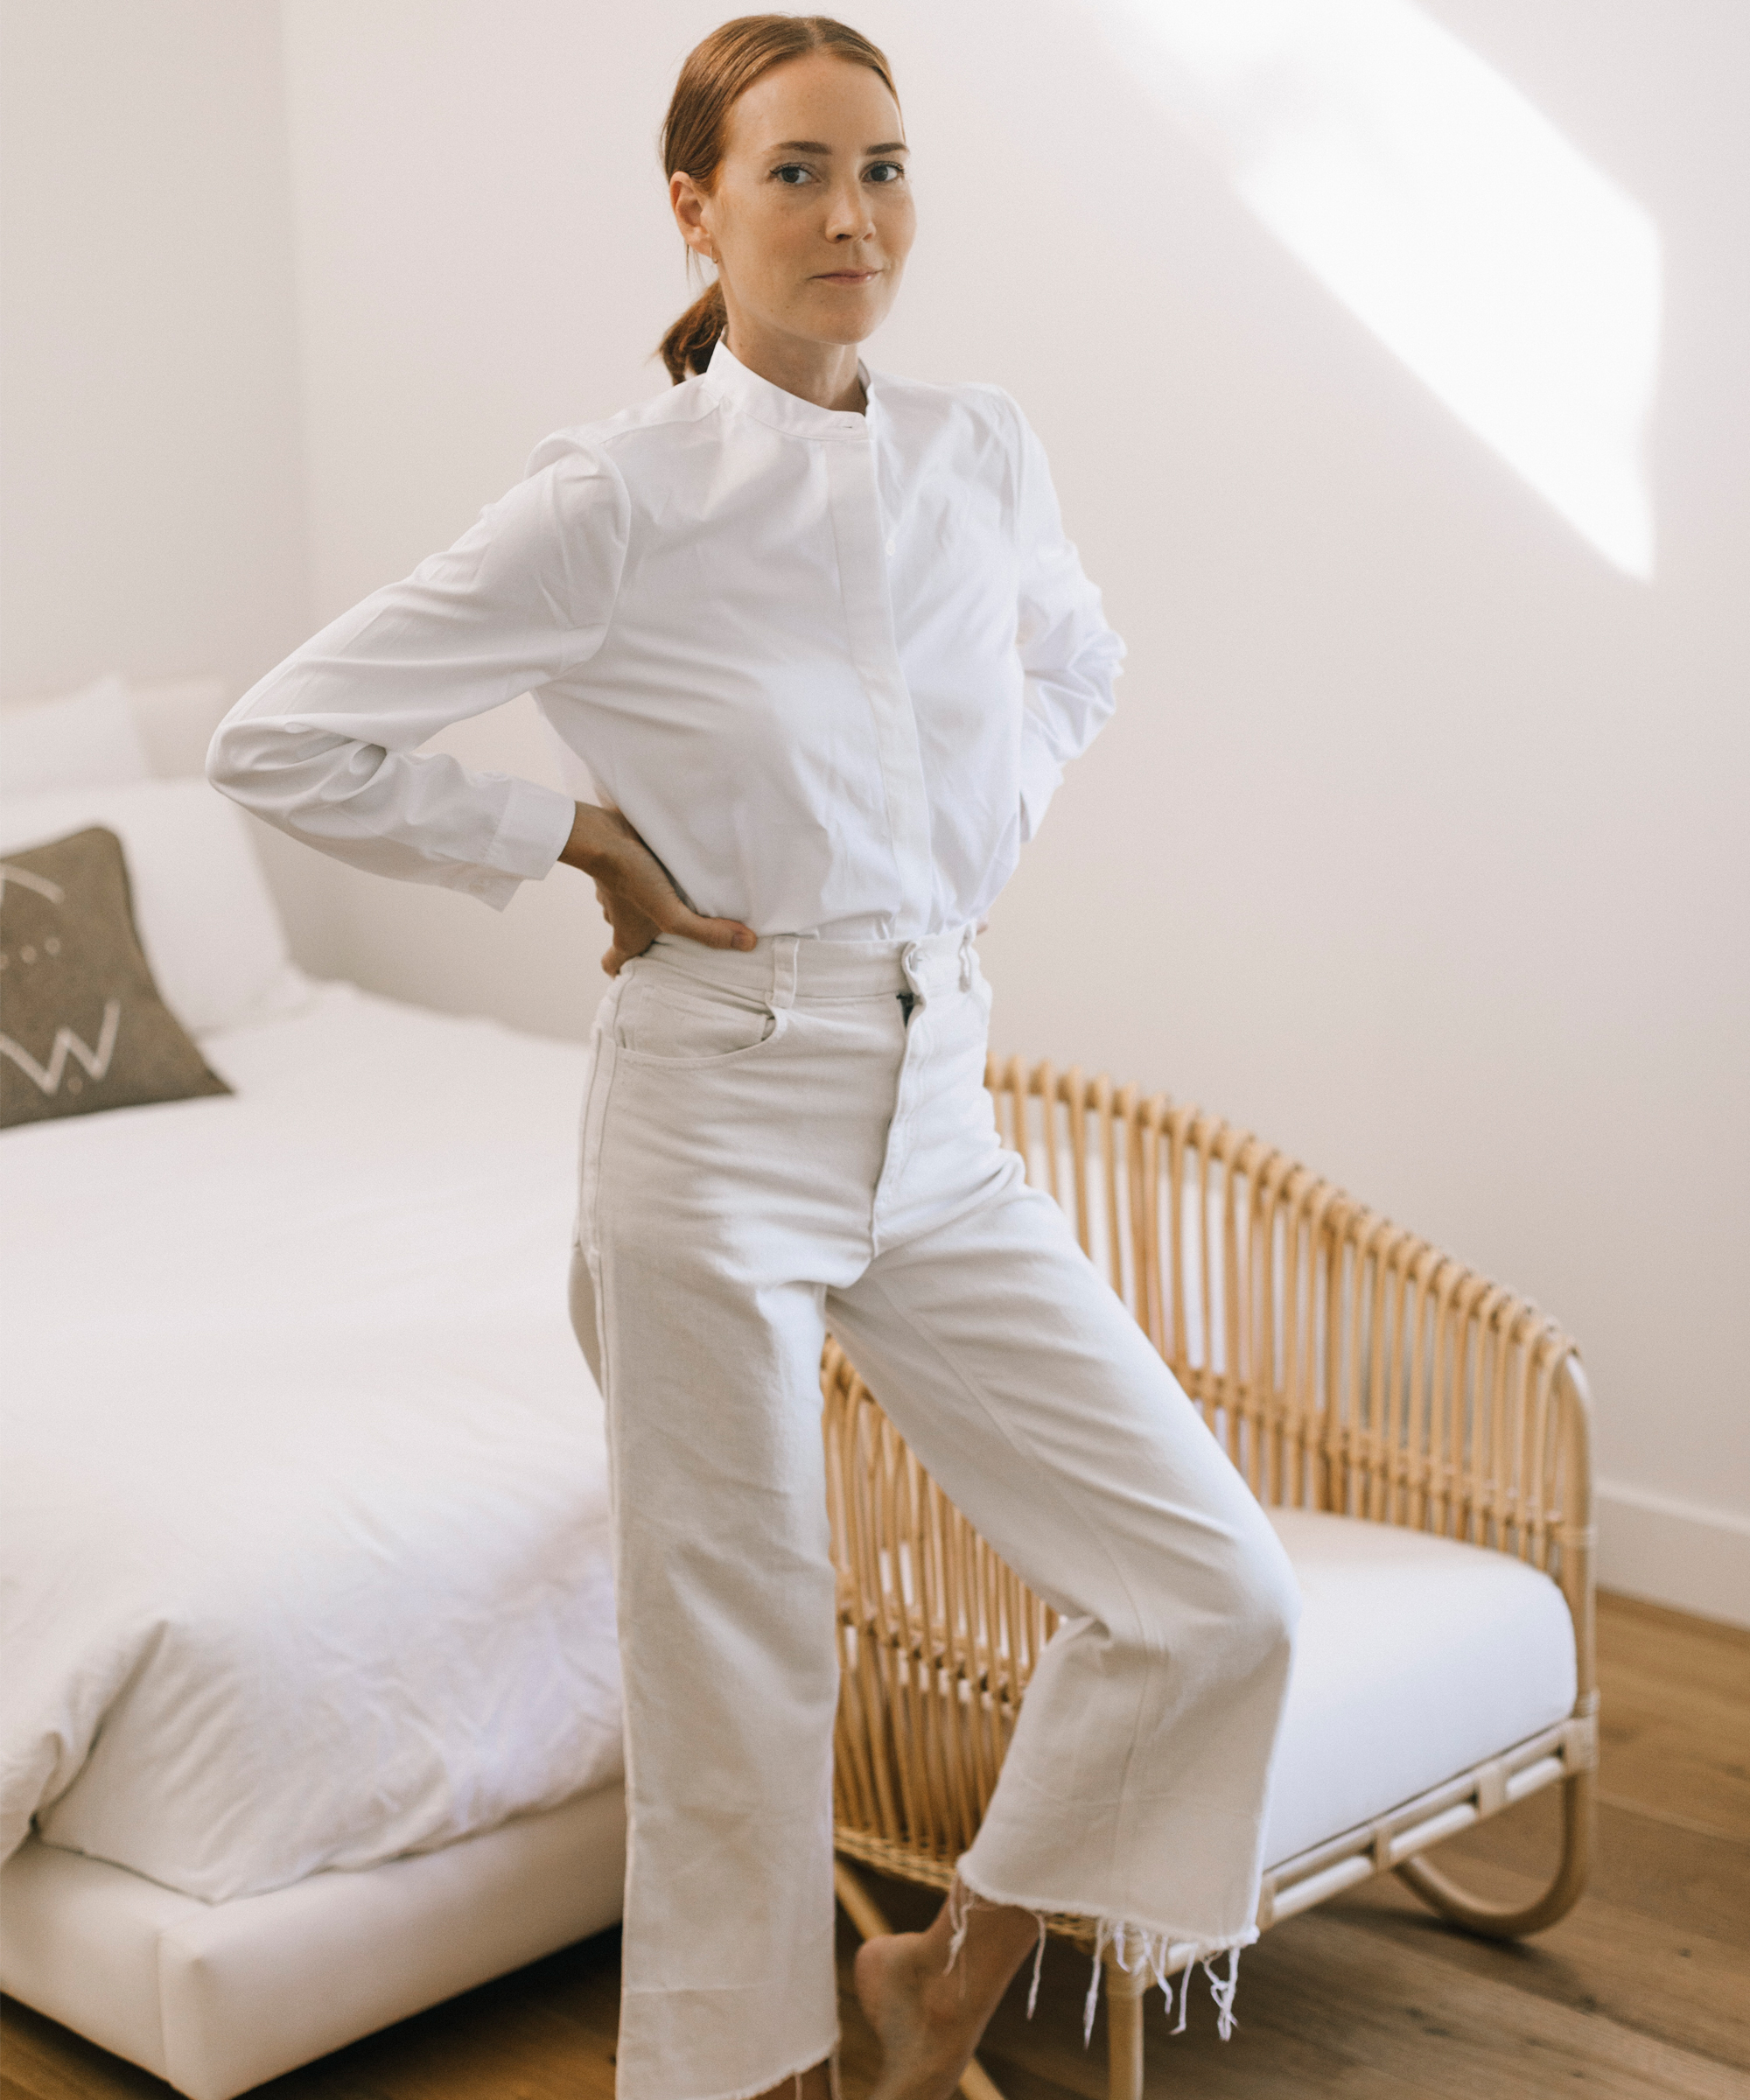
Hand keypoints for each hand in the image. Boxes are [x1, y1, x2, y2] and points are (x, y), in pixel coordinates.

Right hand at [559, 803, 755, 975]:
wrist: (605, 832)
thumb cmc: (632, 878)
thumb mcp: (672, 914)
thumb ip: (707, 932)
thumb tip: (747, 944)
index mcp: (626, 936)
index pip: (614, 965)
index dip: (624, 974)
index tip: (643, 974)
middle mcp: (619, 915)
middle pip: (632, 933)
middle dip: (653, 935)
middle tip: (682, 934)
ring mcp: (622, 889)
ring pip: (637, 903)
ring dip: (657, 902)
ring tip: (687, 897)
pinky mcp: (629, 864)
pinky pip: (642, 875)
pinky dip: (655, 875)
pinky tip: (677, 869)